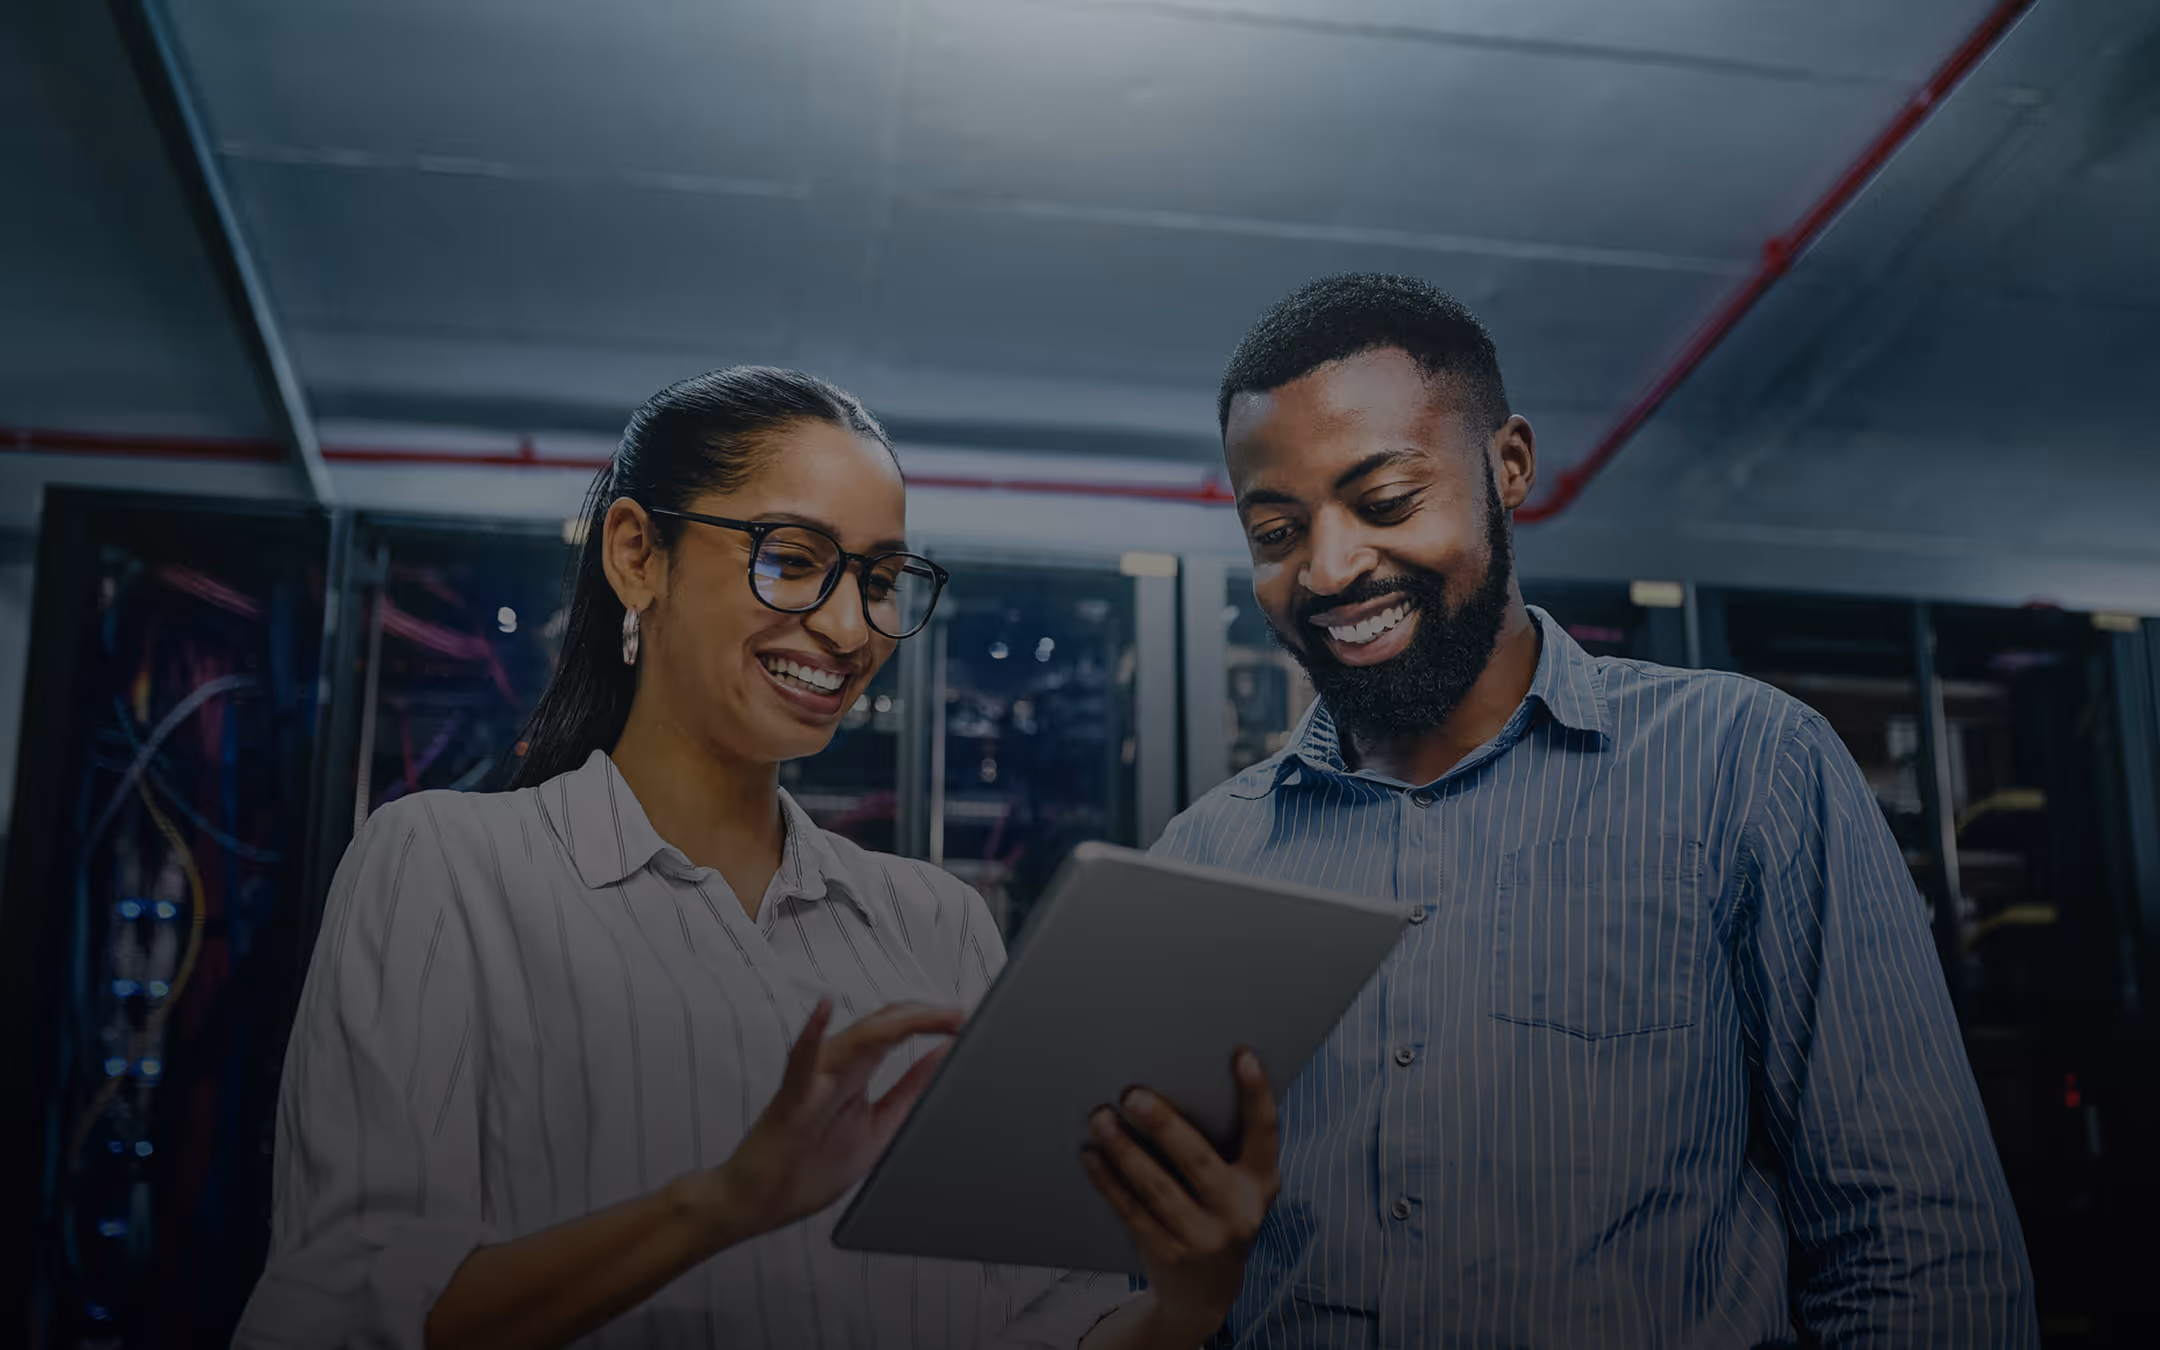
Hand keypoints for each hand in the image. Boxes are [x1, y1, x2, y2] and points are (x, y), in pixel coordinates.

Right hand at [713, 998, 962, 1237]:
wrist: (756, 1204)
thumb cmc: (808, 1167)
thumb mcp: (878, 1128)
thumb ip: (908, 1092)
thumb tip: (944, 1058)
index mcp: (856, 1073)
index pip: (897, 1031)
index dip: (933, 1020)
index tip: (970, 1018)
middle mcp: (834, 1068)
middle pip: (883, 1026)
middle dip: (925, 1016)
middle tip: (963, 1014)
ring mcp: (811, 1081)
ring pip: (854, 1039)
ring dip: (896, 1023)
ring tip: (932, 1015)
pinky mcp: (789, 1101)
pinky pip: (800, 1063)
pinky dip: (812, 1035)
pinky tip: (824, 1011)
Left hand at [1081, 1050, 1280, 1344]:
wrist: (1206, 1294)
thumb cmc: (1219, 1214)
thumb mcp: (1239, 1186)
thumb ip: (1225, 1147)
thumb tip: (1173, 1087)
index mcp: (1261, 1183)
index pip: (1265, 1132)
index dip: (1257, 1093)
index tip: (1242, 1055)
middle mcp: (1238, 1212)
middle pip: (1199, 1161)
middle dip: (1165, 1126)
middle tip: (1133, 1094)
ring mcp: (1202, 1238)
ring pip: (1156, 1187)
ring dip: (1124, 1150)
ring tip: (1100, 1117)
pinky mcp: (1167, 1252)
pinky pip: (1131, 1210)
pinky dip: (1108, 1181)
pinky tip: (1091, 1155)